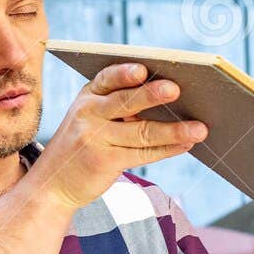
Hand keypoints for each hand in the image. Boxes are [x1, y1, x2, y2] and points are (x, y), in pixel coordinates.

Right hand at [32, 63, 206, 210]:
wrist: (53, 183)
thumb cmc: (82, 144)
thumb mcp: (91, 118)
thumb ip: (120, 107)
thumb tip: (170, 100)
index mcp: (88, 95)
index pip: (107, 78)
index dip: (125, 74)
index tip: (143, 70)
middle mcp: (89, 114)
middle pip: (126, 102)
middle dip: (152, 95)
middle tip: (177, 90)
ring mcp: (95, 139)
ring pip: (142, 132)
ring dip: (174, 130)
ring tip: (200, 128)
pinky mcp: (105, 162)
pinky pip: (143, 154)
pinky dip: (168, 149)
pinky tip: (186, 144)